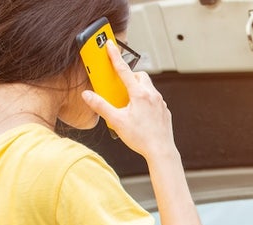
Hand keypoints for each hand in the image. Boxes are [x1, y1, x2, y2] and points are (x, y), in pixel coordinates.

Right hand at [81, 40, 176, 160]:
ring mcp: (160, 102)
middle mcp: (152, 95)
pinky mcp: (164, 111)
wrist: (161, 151)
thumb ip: (101, 106)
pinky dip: (146, 101)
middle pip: (140, 76)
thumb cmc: (141, 137)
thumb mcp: (116, 121)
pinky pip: (154, 99)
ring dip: (138, 89)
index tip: (110, 45)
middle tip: (121, 86)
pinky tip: (140, 114)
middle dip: (130, 76)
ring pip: (148, 87)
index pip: (124, 70)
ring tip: (129, 103)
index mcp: (139, 94)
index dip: (115, 56)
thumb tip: (88, 96)